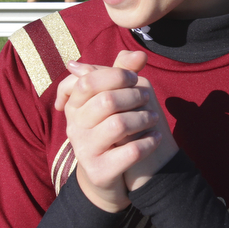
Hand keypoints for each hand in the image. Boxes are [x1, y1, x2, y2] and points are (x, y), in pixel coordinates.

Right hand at [56, 51, 162, 211]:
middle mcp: (74, 127)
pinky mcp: (99, 172)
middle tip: (147, 97)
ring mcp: (84, 151)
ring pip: (118, 125)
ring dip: (143, 118)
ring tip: (153, 118)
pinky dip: (148, 142)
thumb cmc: (112, 126)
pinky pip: (130, 152)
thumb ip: (123, 71)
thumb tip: (139, 53)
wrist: (109, 174)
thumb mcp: (114, 97)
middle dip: (134, 96)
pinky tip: (154, 138)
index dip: (116, 74)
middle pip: (106, 100)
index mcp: (74, 105)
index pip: (88, 80)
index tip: (134, 77)